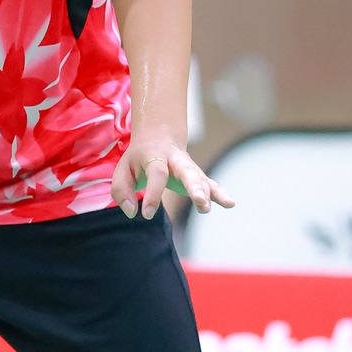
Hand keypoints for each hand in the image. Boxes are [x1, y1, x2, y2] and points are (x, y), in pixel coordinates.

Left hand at [111, 130, 233, 219]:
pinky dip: (220, 193)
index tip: (146, 214)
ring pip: (201, 178)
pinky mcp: (197, 176)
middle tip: (200, 202)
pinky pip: (210, 184)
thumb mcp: (122, 170)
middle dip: (195, 187)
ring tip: (214, 206)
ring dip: (208, 192)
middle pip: (187, 171)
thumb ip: (121, 191)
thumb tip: (132, 212)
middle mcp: (175, 160)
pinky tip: (230, 203)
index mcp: (154, 156)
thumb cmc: (138, 159)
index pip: (157, 175)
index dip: (152, 195)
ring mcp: (189, 167)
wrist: (158, 137)